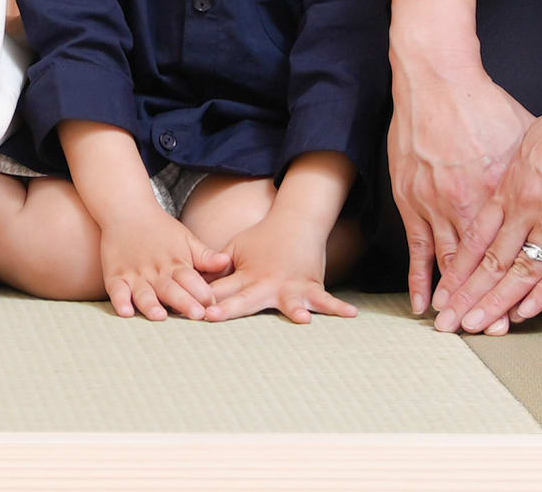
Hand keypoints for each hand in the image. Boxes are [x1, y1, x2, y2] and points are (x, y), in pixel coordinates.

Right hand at [92, 197, 235, 320]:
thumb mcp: (186, 239)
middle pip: (171, 289)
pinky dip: (120, 301)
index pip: (192, 280)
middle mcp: (156, 271)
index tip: (214, 306)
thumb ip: (205, 256)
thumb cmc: (160, 229)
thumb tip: (227, 262)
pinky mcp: (115, 276)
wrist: (126, 208)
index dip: (203, 293)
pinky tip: (125, 311)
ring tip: (160, 316)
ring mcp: (135, 274)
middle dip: (184, 302)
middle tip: (197, 315)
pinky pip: (116, 291)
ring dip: (151, 305)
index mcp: (176, 263)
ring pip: (144, 293)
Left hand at [201, 211, 357, 324]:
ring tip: (303, 318)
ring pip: (291, 301)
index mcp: (245, 275)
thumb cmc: (261, 240)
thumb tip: (189, 284)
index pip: (222, 291)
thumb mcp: (234, 250)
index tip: (195, 311)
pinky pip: (326, 300)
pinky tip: (351, 315)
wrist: (294, 223)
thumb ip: (216, 268)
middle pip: (246, 299)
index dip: (208, 301)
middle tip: (214, 316)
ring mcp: (291, 286)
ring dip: (295, 310)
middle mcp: (267, 283)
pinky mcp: (311, 286)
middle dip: (230, 309)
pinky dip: (338, 307)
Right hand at [389, 39, 536, 317]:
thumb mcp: (527, 139)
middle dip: (485, 304)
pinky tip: (424, 302)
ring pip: (451, 264)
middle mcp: (472, 207)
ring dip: (454, 298)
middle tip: (488, 335)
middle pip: (483, 267)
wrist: (437, 79)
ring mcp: (439, 204)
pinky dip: (422, 277)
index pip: (515, 254)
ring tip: (456, 329)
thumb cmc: (486, 104)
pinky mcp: (413, 198)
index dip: (518, 289)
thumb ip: (539, 175)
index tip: (519, 318)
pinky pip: (419, 247)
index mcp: (505, 196)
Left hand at [438, 83, 541, 331]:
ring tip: (478, 327)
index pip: (476, 237)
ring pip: (520, 269)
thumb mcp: (528, 142)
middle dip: (468, 295)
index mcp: (509, 186)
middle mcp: (525, 205)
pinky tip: (525, 312)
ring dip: (497, 301)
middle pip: (490, 260)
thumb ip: (514, 174)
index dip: (459, 269)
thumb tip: (506, 191)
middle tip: (450, 323)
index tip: (444, 292)